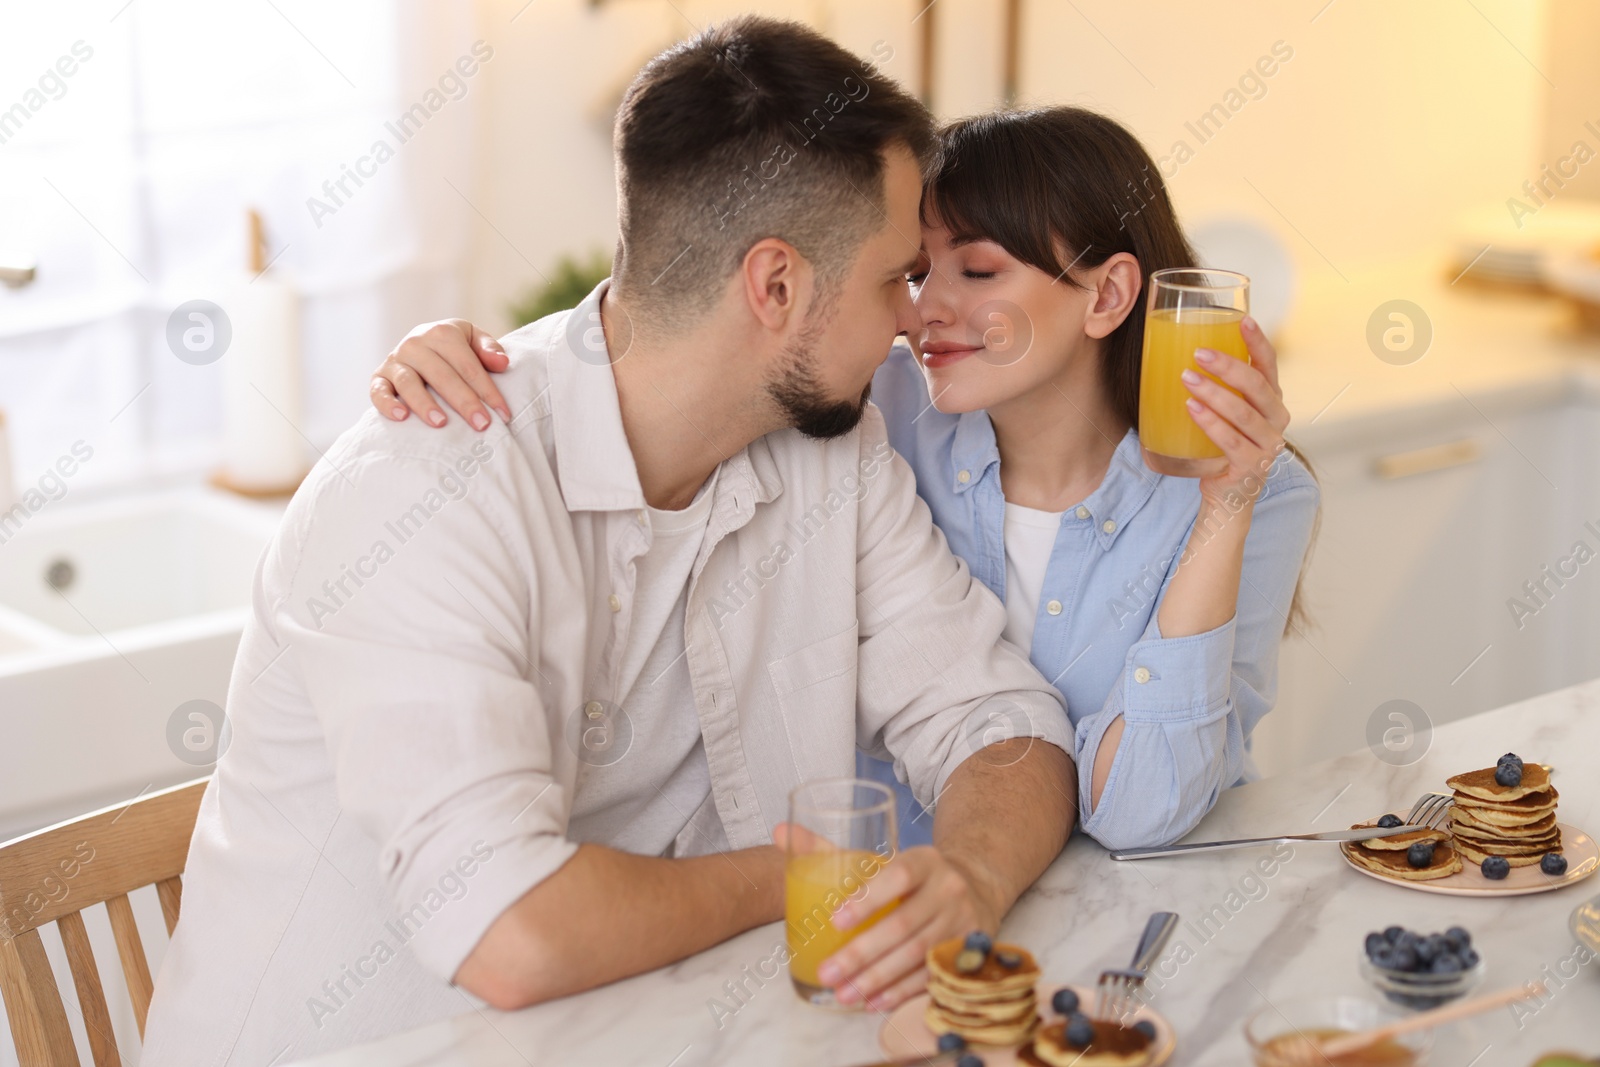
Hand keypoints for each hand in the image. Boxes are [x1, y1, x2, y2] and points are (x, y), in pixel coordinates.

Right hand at [369, 319, 509, 430]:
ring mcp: (395, 360)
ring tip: (441, 423)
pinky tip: (402, 417)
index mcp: (442, 333)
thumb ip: (488, 349)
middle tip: (481, 424)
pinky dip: (387, 403)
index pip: (468, 365)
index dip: (487, 390)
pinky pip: (378, 390)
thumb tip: (502, 363)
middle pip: (442, 375)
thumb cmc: (454, 348)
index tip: (503, 414)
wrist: (420, 344)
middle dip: (464, 401)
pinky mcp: (379, 376)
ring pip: (409, 383)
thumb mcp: (473, 339)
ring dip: (425, 404)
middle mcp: (415, 343)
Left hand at [773, 826, 1002, 1012]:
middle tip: (828, 973)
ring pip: (917, 955)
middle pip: (904, 925)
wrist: (977, 885)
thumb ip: (830, 849)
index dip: (868, 899)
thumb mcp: (881, 858)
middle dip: (862, 954)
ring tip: (844, 993)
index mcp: (924, 861)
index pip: (898, 876)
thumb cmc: (913, 875)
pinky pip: (932, 975)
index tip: (835, 920)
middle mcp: (948, 889)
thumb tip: (779, 831)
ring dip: (878, 979)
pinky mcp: (966, 950)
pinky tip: (875, 1002)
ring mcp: (961, 922)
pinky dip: (902, 992)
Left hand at [1182, 314, 1289, 505]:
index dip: (1258, 341)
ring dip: (1213, 392)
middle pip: (1257, 385)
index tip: (1242, 319)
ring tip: (1186, 377)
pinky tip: (1192, 408)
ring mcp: (1268, 444)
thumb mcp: (1224, 413)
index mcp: (1271, 400)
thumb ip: (1215, 387)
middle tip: (1198, 352)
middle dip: (1228, 366)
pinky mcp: (1252, 466)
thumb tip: (1174, 352)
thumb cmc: (1221, 445)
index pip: (1269, 364)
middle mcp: (1277, 419)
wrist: (1228, 495)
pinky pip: (1231, 441)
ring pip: (1243, 412)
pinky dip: (1211, 423)